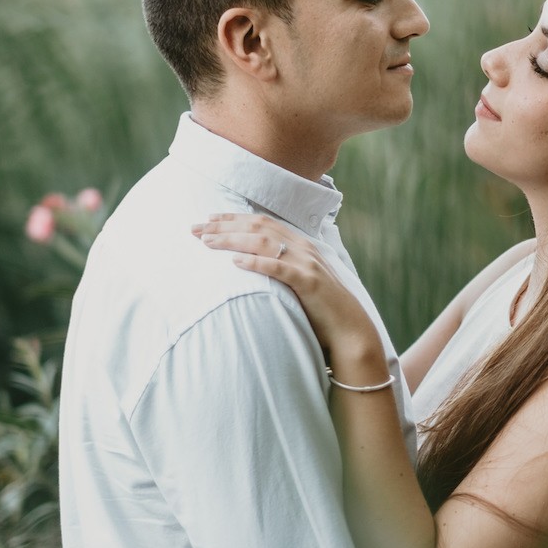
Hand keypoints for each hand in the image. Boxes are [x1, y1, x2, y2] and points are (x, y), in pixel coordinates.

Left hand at [192, 214, 383, 370]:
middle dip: (225, 225)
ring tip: (208, 242)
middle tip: (196, 228)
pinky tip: (236, 262)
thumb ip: (281, 267)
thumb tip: (249, 262)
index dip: (234, 218)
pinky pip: (279, 268)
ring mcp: (307, 264)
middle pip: (259, 227)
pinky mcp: (309, 282)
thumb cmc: (321, 309)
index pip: (262, 222)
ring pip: (265, 243)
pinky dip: (256, 262)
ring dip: (233, 240)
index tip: (208, 219)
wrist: (351, 329)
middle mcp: (304, 248)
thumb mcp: (299, 281)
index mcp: (301, 245)